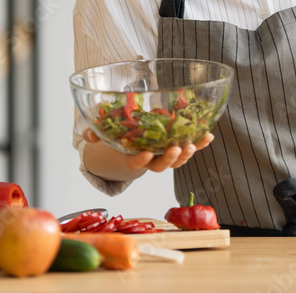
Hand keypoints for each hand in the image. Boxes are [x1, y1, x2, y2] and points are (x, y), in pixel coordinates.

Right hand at [82, 128, 213, 171]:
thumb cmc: (121, 133)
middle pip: (161, 165)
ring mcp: (167, 154)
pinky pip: (191, 146)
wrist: (136, 136)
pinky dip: (200, 142)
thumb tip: (88, 135)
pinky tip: (208, 135)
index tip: (145, 153)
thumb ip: (95, 133)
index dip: (140, 161)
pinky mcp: (180, 146)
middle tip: (175, 149)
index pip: (136, 163)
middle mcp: (153, 158)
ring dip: (187, 153)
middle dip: (169, 159)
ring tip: (193, 144)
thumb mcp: (107, 131)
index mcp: (134, 156)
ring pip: (178, 160)